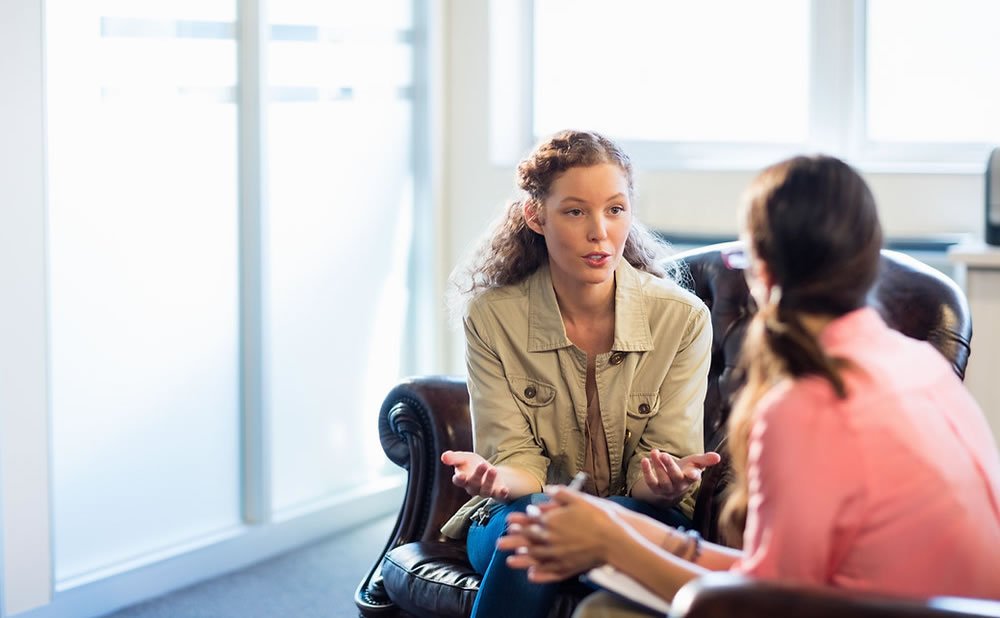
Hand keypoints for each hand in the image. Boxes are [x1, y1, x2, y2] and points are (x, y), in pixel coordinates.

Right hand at [440, 450, 509, 499]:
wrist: (489, 472)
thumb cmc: (473, 465)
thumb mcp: (464, 458)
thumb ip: (454, 458)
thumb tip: (443, 456)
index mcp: (463, 479)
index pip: (458, 481)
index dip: (459, 479)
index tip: (460, 476)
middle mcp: (473, 487)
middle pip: (473, 484)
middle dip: (478, 475)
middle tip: (483, 465)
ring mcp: (485, 491)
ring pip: (485, 490)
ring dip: (489, 481)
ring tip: (493, 470)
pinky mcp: (497, 493)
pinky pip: (498, 496)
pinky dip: (501, 494)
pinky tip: (504, 489)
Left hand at [497, 486, 623, 582]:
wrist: (614, 539)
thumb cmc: (598, 517)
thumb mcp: (579, 498)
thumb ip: (561, 493)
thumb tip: (548, 489)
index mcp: (552, 520)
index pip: (531, 521)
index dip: (519, 522)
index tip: (508, 523)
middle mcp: (552, 538)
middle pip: (527, 540)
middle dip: (512, 541)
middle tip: (499, 544)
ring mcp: (558, 554)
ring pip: (535, 557)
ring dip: (521, 559)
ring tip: (509, 561)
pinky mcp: (568, 566)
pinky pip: (549, 571)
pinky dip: (539, 573)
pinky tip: (531, 575)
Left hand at [641, 449, 720, 501]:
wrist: (671, 483)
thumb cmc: (685, 470)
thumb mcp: (695, 463)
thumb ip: (705, 460)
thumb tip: (718, 456)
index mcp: (691, 479)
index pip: (693, 478)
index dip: (693, 475)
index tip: (693, 472)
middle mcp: (679, 485)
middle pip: (676, 477)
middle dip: (670, 466)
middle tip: (664, 455)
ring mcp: (667, 488)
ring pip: (663, 479)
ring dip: (657, 466)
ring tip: (654, 452)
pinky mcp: (655, 489)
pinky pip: (650, 482)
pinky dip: (646, 472)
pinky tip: (644, 460)